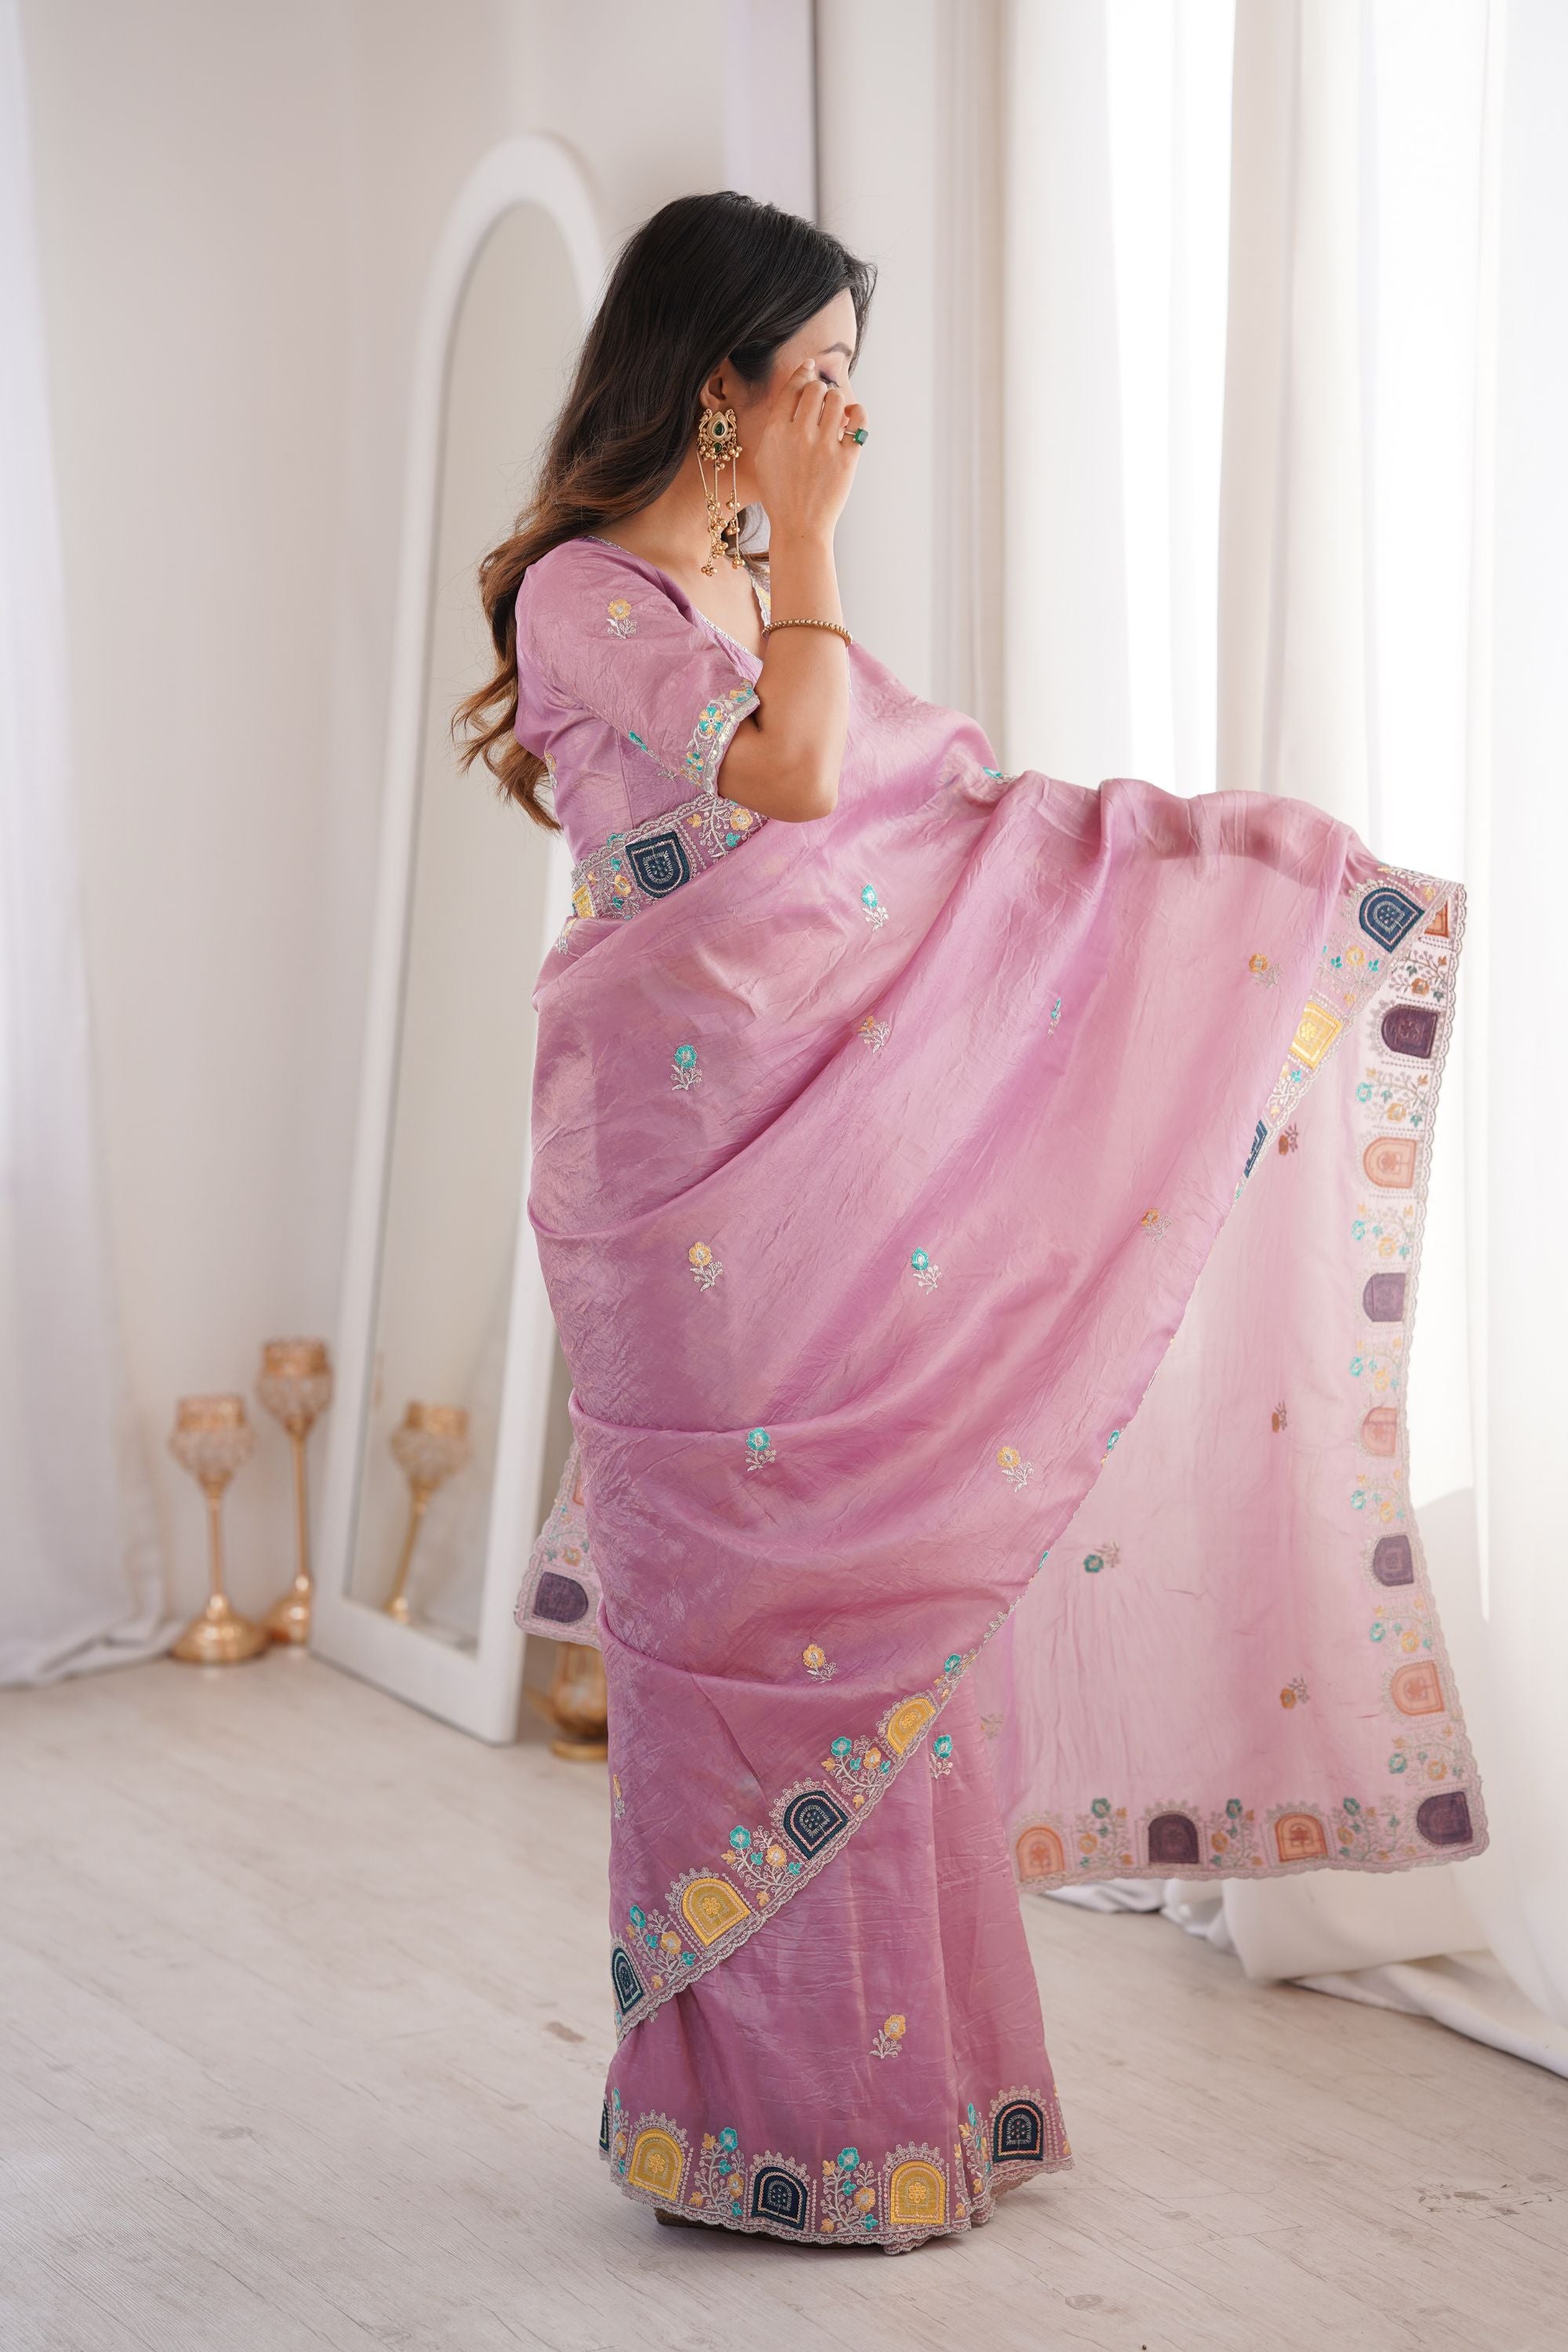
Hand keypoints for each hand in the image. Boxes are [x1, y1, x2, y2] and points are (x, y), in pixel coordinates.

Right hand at [749, 361, 867, 544]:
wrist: (799, 527)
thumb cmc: (780, 495)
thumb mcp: (765, 458)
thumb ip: (776, 427)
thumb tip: (794, 398)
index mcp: (775, 432)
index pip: (791, 388)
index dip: (803, 372)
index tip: (810, 367)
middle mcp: (799, 435)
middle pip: (815, 390)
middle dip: (820, 390)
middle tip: (822, 400)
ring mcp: (823, 446)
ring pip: (836, 400)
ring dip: (837, 401)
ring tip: (836, 412)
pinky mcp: (846, 459)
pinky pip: (859, 420)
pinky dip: (857, 413)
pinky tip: (852, 419)